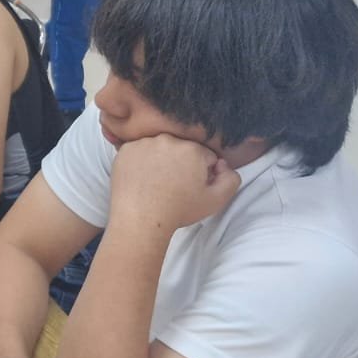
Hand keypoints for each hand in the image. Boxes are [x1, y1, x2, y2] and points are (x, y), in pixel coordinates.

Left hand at [110, 134, 239, 230]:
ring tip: (157, 183)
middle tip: (175, 186)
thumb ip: (231, 178)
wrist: (140, 217)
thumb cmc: (178, 210)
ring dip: (161, 160)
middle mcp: (168, 140)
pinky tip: (143, 179)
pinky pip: (140, 151)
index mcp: (192, 149)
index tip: (193, 186)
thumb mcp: (216, 200)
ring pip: (160, 149)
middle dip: (182, 164)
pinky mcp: (126, 149)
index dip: (202, 173)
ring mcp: (144, 143)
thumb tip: (222, 165)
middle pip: (182, 149)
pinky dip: (142, 161)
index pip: (205, 156)